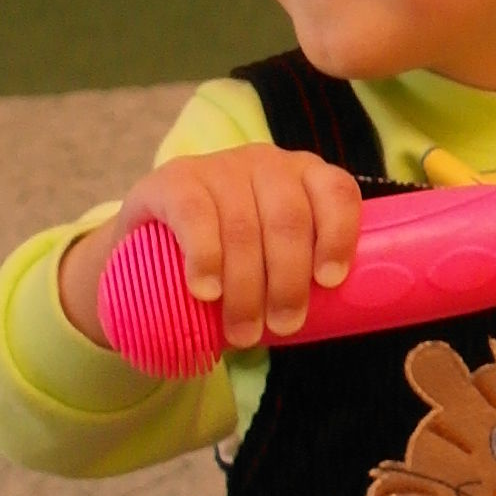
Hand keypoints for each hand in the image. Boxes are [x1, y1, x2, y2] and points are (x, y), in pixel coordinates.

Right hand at [59, 146, 365, 357]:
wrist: (154, 237)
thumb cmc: (234, 255)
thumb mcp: (275, 255)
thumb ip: (303, 273)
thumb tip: (341, 322)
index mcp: (305, 176)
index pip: (337, 192)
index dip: (338, 235)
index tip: (329, 282)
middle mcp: (266, 163)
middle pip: (289, 219)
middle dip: (289, 281)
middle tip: (283, 327)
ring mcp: (219, 167)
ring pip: (243, 225)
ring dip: (246, 287)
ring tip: (243, 332)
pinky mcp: (174, 180)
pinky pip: (195, 215)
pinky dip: (205, 257)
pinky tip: (206, 291)